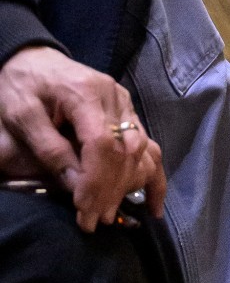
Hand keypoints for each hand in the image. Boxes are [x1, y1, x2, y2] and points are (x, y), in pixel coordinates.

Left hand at [0, 46, 163, 226]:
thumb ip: (48, 148)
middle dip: (110, 191)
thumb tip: (74, 185)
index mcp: (85, 93)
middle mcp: (114, 97)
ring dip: (128, 187)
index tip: (83, 209)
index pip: (102, 142)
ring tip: (108, 215)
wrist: (31, 60)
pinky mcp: (129, 113)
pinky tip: (154, 204)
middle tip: (92, 222)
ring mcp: (126, 104)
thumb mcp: (22, 116)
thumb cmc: (22, 88)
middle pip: (125, 150)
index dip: (96, 180)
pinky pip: (148, 146)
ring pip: (141, 150)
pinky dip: (152, 176)